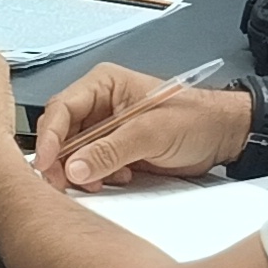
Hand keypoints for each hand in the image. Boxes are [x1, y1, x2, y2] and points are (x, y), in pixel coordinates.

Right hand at [35, 66, 255, 191]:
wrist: (223, 137)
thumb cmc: (195, 120)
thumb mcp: (150, 133)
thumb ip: (110, 150)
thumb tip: (73, 168)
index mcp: (103, 84)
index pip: (61, 108)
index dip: (49, 137)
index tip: (45, 163)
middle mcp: (99, 104)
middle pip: (61, 132)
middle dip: (61, 159)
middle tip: (61, 183)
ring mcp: (106, 128)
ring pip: (73, 152)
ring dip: (79, 171)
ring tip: (98, 182)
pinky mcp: (114, 149)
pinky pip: (90, 165)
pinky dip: (96, 176)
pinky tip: (118, 179)